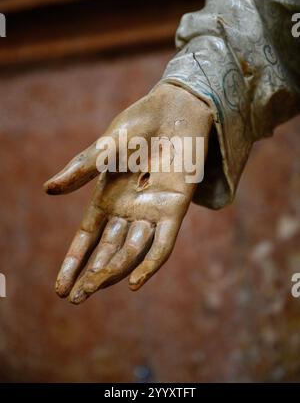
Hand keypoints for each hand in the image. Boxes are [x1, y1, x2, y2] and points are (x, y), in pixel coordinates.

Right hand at [44, 83, 211, 303]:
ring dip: (113, 271)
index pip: (87, 238)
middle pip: (107, 251)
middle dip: (91, 275)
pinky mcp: (175, 208)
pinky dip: (150, 264)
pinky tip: (136, 284)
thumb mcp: (105, 149)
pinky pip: (163, 244)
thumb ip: (81, 170)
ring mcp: (152, 212)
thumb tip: (48, 190)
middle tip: (75, 297)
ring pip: (131, 251)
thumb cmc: (138, 125)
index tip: (59, 289)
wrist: (175, 110)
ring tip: (93, 287)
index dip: (73, 262)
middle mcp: (128, 211)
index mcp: (107, 199)